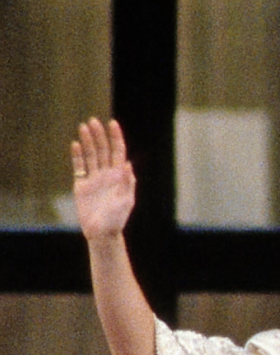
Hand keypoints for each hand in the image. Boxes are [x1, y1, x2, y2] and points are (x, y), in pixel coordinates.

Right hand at [72, 118, 135, 239]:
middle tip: (93, 121)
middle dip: (100, 135)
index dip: (116, 138)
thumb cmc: (117, 219)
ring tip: (83, 127)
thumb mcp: (126, 201)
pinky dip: (77, 155)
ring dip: (88, 141)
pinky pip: (79, 167)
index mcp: (120, 177)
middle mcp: (107, 175)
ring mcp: (94, 179)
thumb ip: (127, 183)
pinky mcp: (82, 185)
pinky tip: (75, 144)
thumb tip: (128, 164)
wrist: (101, 233)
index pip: (118, 152)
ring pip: (91, 155)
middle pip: (103, 150)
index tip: (112, 123)